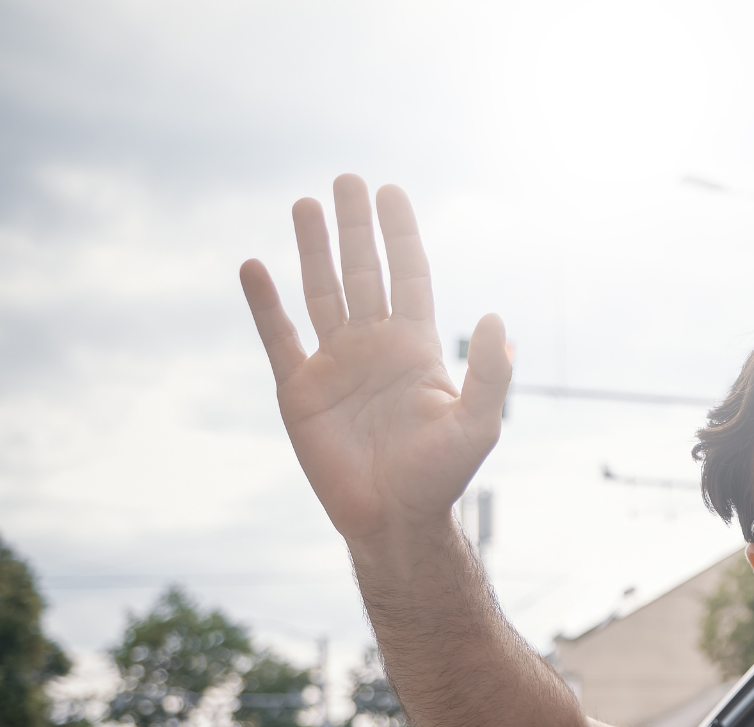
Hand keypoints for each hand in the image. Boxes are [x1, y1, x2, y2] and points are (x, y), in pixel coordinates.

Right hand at [238, 175, 510, 543]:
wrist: (393, 520)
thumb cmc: (441, 476)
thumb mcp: (477, 425)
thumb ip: (491, 374)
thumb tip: (498, 319)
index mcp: (416, 348)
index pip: (409, 276)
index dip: (400, 235)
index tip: (391, 191)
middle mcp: (373, 346)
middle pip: (363, 272)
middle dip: (356, 227)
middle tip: (346, 179)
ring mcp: (334, 365)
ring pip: (321, 292)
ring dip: (313, 250)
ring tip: (304, 204)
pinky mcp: (299, 391)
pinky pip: (279, 337)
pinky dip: (265, 304)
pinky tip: (254, 267)